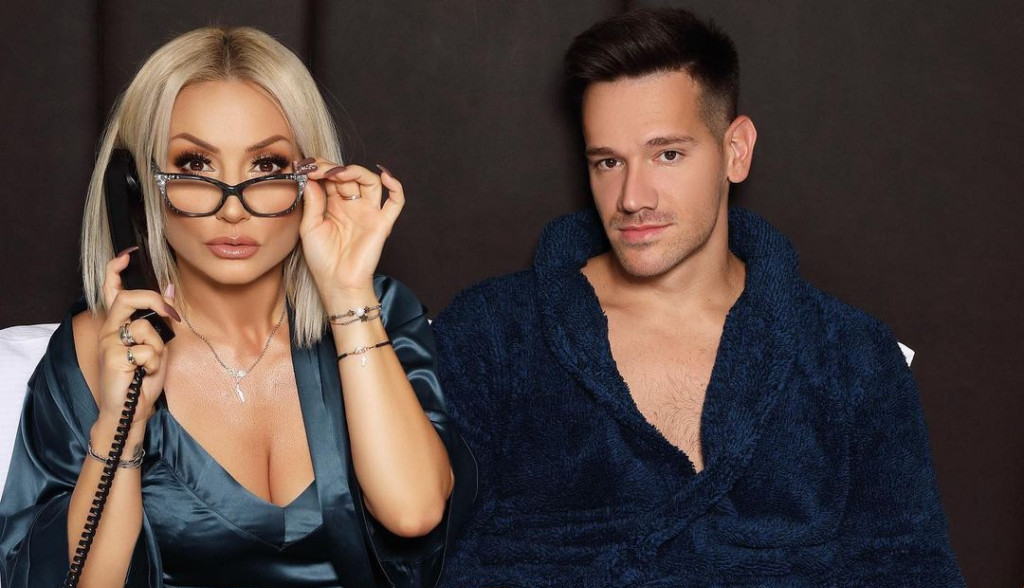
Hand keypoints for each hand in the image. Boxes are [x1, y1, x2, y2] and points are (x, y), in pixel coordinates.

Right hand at [95, 249, 178, 431]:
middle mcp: (109, 330)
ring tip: (150, 364)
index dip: (116, 270)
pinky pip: (147, 351)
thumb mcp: (158, 345)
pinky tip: (143, 375)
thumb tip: (170, 289)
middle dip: (154, 301)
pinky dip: (154, 364)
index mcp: (118, 325)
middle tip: (171, 316)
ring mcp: (109, 343)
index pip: (111, 290)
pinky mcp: (113, 358)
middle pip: (127, 298)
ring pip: (144, 328)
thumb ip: (160, 319)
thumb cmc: (142, 378)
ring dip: (158, 347)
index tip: (126, 254)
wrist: (130, 410)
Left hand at [298, 161, 404, 299]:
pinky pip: (396, 202)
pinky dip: (396, 186)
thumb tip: (311, 178)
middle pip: (348, 176)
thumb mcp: (309, 228)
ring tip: (337, 173)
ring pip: (370, 182)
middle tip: (316, 168)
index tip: (304, 166)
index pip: (331, 178)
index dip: (320, 168)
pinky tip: (385, 176)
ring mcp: (369, 213)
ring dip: (355, 171)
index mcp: (334, 205)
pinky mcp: (382, 224)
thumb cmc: (323, 260)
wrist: (337, 284)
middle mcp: (352, 206)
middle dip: (332, 168)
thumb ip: (312, 202)